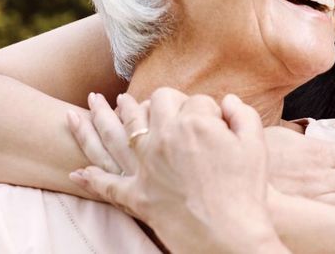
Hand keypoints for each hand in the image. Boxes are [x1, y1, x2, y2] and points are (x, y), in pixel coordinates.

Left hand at [69, 88, 286, 253]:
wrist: (231, 234)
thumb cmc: (247, 189)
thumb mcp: (255, 144)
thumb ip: (242, 114)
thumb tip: (229, 101)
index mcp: (194, 123)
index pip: (196, 100)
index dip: (207, 108)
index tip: (215, 118)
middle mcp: (164, 138)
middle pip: (155, 104)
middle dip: (157, 99)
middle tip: (154, 100)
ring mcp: (145, 167)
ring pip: (120, 132)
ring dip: (108, 115)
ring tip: (96, 104)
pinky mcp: (136, 195)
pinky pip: (107, 184)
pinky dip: (91, 179)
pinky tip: (78, 172)